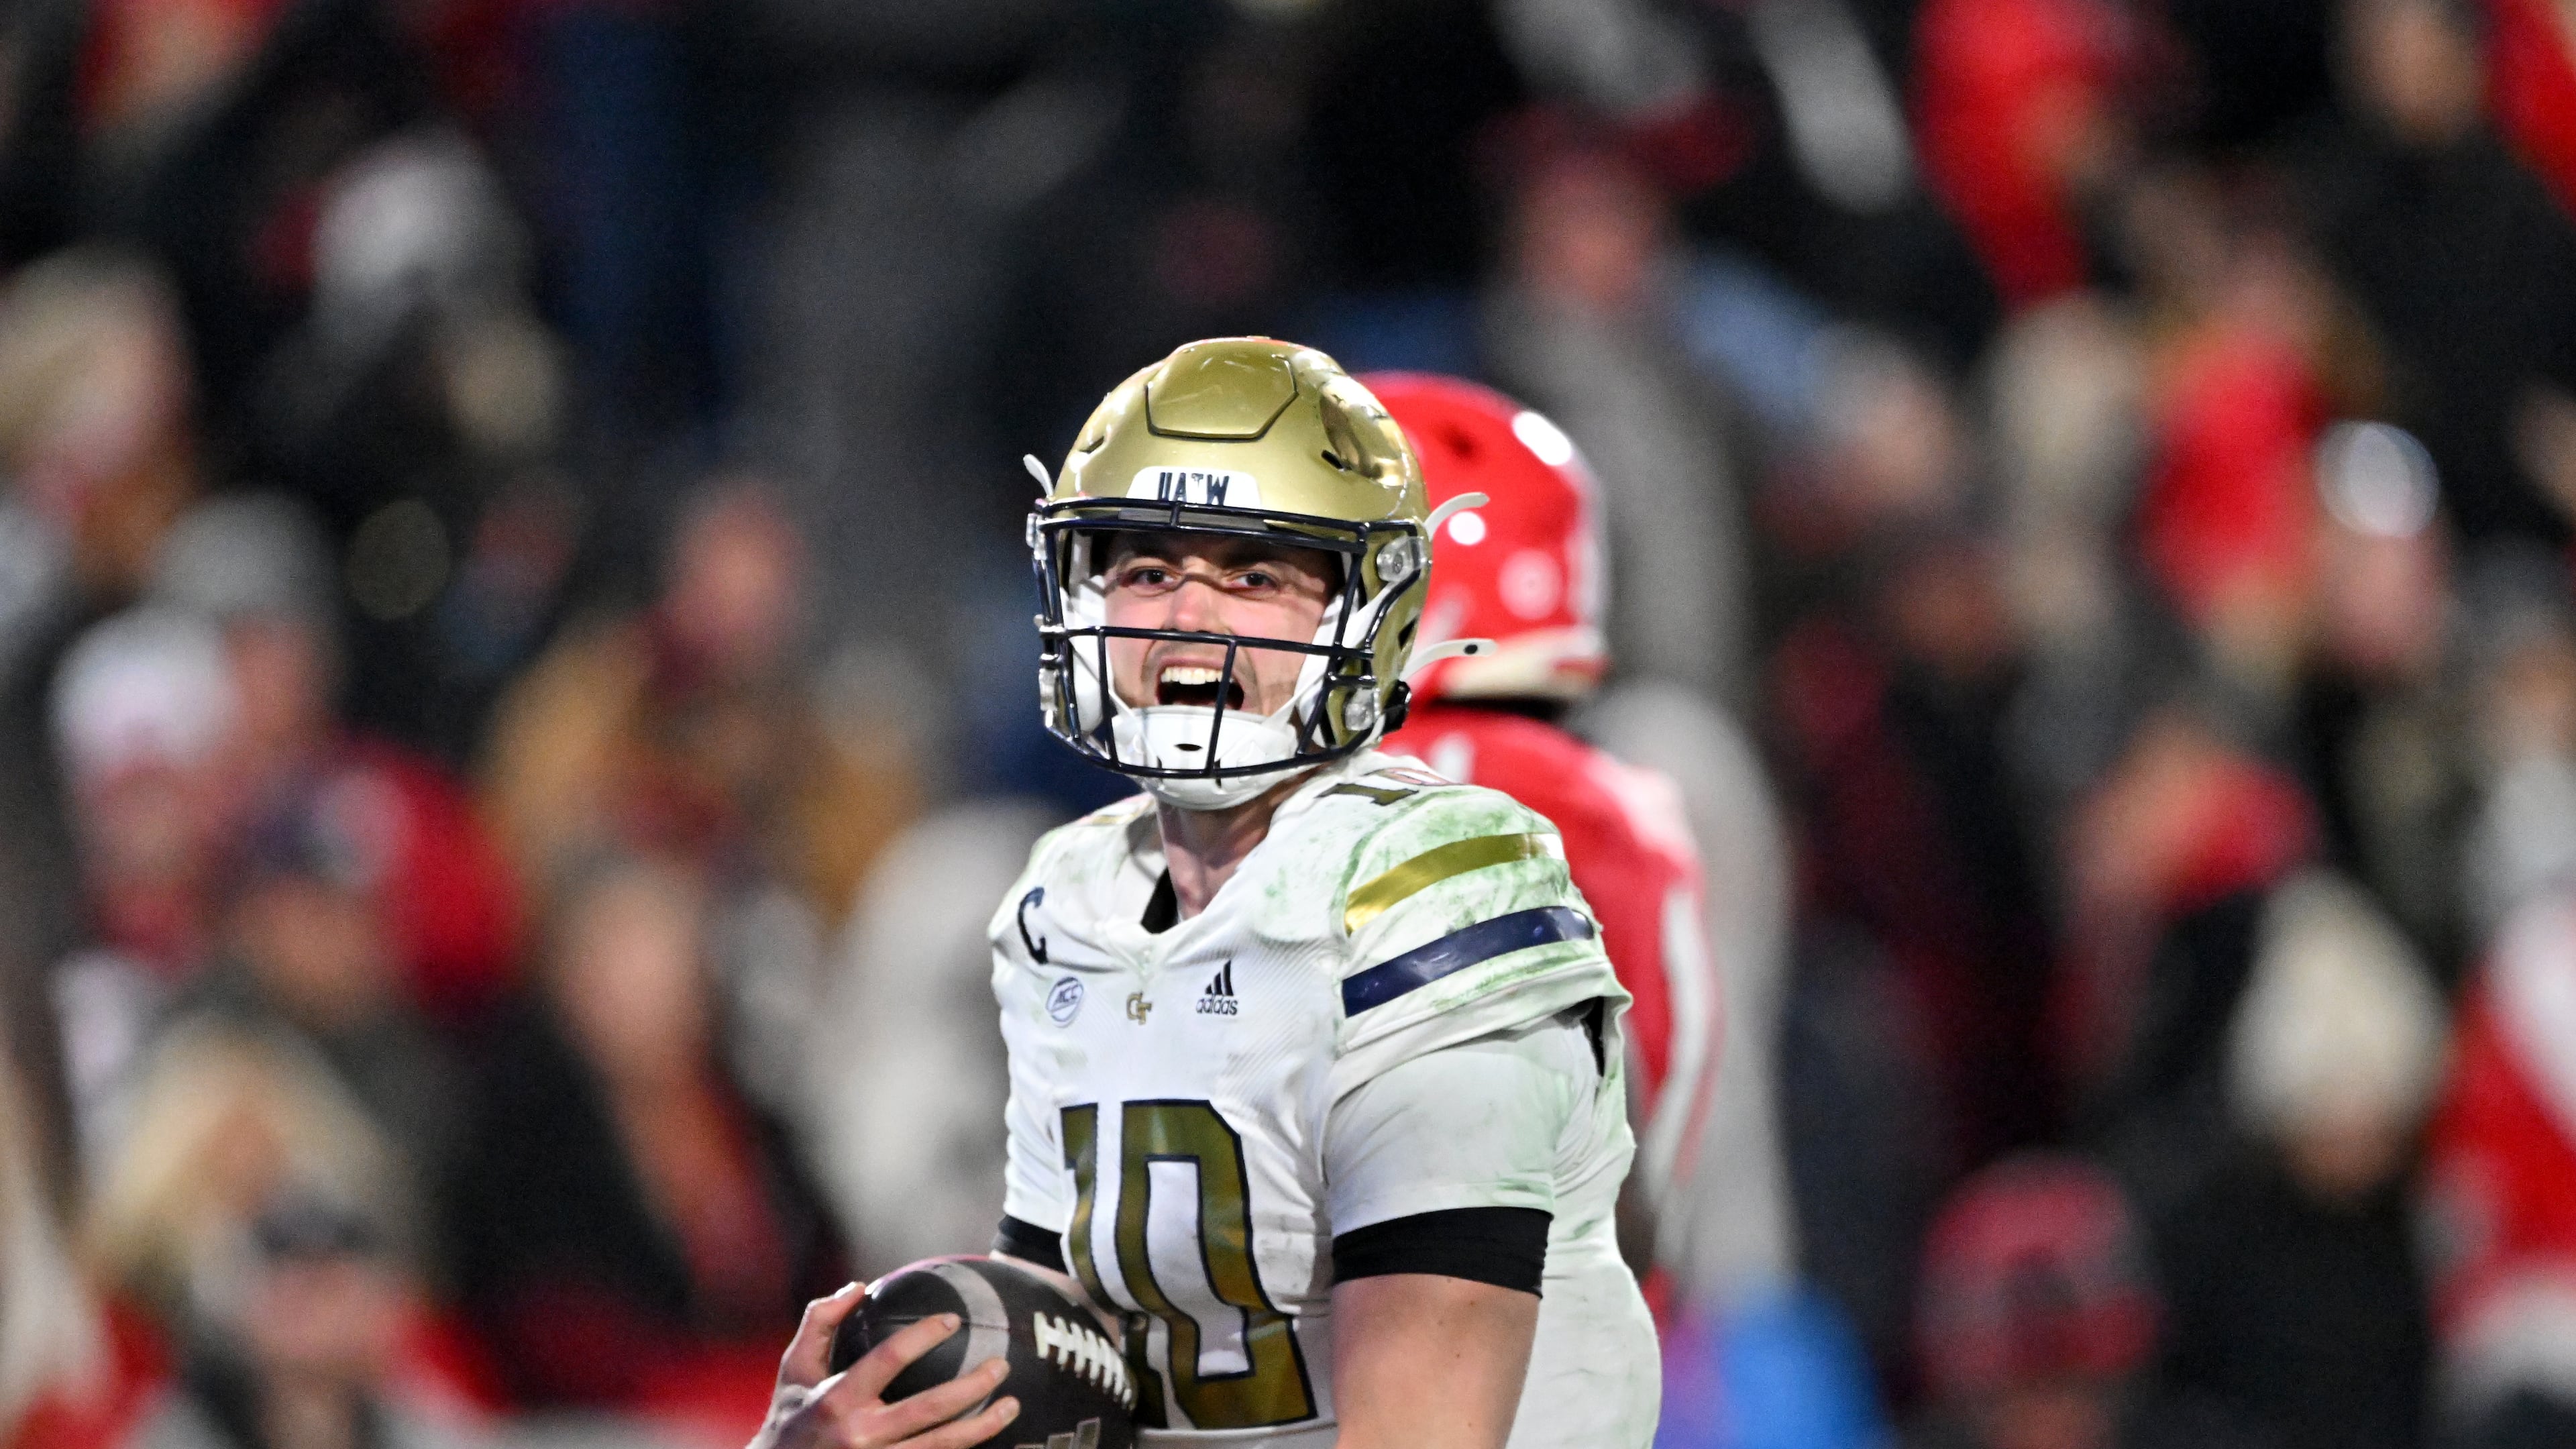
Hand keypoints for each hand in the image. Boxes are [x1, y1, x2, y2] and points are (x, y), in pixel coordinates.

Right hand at [748, 1283, 1020, 1448]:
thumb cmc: (789, 1418)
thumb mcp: (793, 1369)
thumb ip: (820, 1322)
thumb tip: (858, 1287)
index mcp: (836, 1400)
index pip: (889, 1359)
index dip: (923, 1336)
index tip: (952, 1319)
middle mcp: (859, 1435)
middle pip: (929, 1409)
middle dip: (972, 1386)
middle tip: (1002, 1366)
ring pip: (941, 1446)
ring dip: (982, 1427)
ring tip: (1012, 1405)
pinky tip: (990, 1438)